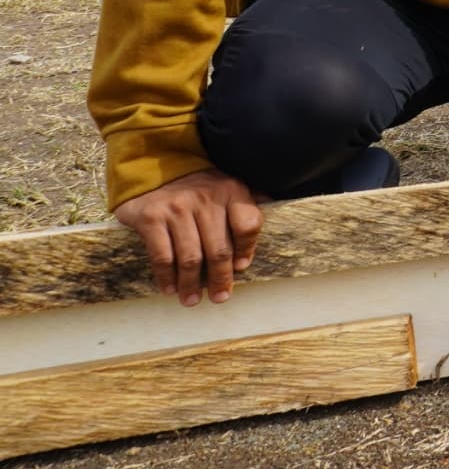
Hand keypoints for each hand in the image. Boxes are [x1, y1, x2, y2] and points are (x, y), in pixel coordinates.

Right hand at [113, 169, 263, 305]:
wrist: (153, 169)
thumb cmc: (197, 186)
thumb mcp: (227, 185)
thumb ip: (248, 201)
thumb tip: (276, 208)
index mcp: (231, 191)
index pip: (248, 225)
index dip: (247, 250)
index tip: (241, 268)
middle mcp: (206, 199)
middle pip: (219, 249)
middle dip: (221, 278)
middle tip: (220, 297)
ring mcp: (177, 209)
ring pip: (190, 257)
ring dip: (192, 284)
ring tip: (192, 300)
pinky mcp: (151, 218)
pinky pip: (162, 256)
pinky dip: (166, 277)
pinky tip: (170, 289)